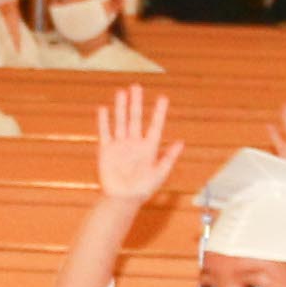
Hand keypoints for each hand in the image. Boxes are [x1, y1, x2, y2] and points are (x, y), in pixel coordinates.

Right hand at [93, 87, 182, 206]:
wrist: (122, 200)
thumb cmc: (143, 189)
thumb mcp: (159, 173)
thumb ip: (169, 157)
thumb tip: (181, 142)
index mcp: (149, 147)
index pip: (155, 126)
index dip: (159, 112)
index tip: (163, 98)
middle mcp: (134, 143)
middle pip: (135, 119)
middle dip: (136, 103)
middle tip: (136, 86)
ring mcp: (120, 145)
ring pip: (120, 122)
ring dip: (121, 107)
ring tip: (121, 92)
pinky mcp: (106, 151)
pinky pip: (105, 133)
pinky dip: (104, 121)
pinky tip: (103, 109)